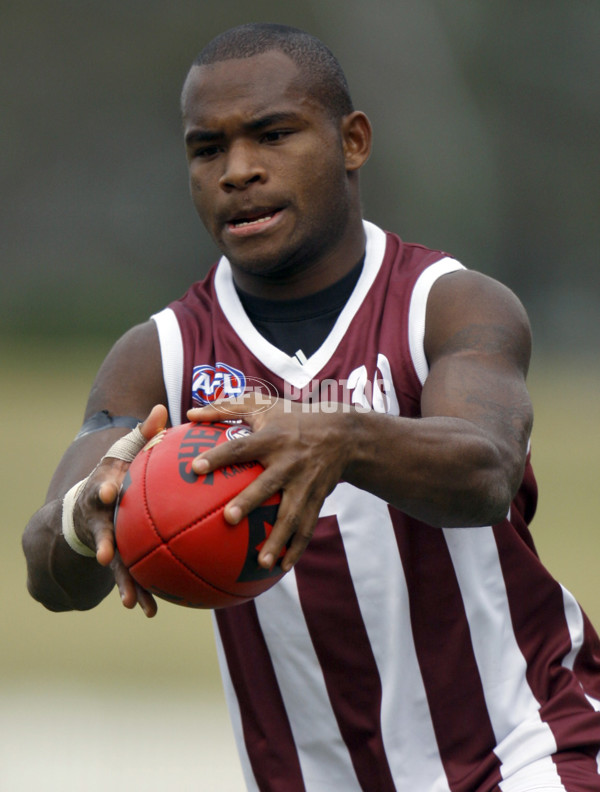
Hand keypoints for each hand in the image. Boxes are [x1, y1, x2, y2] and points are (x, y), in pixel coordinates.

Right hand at [73, 403, 167, 616]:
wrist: (82, 509)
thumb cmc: (115, 475)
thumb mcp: (125, 453)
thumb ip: (143, 435)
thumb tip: (160, 408)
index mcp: (104, 488)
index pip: (102, 486)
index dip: (105, 488)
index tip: (110, 492)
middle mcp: (99, 517)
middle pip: (98, 528)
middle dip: (100, 540)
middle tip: (102, 553)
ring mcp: (103, 540)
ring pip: (111, 562)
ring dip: (119, 580)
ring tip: (130, 600)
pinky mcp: (113, 558)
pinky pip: (127, 576)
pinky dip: (138, 591)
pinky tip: (150, 610)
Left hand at [187, 395, 353, 571]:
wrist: (343, 434)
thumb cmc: (292, 417)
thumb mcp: (262, 405)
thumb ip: (225, 408)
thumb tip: (190, 413)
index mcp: (272, 438)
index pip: (241, 447)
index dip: (219, 456)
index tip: (195, 467)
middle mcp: (289, 461)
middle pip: (267, 484)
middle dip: (250, 501)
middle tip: (228, 518)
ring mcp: (305, 483)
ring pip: (291, 514)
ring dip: (278, 539)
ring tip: (261, 562)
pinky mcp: (317, 499)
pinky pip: (307, 526)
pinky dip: (296, 548)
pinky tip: (281, 568)